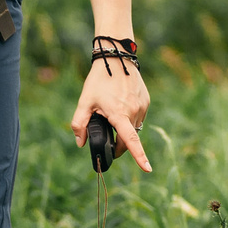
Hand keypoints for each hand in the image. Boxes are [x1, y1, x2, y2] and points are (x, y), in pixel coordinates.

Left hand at [70, 56, 150, 171]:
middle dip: (119, 145)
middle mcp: (134, 112)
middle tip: (107, 139)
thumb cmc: (99, 80)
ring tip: (112, 113)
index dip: (139, 157)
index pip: (130, 141)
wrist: (116, 59)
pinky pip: (139, 117)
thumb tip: (81, 143)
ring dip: (124, 130)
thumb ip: (80, 124)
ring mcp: (142, 106)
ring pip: (134, 128)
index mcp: (119, 114)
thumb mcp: (84, 101)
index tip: (148, 169)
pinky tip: (121, 106)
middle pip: (128, 139)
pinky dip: (130, 118)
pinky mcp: (146, 101)